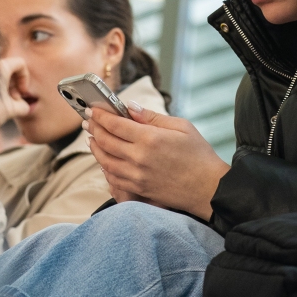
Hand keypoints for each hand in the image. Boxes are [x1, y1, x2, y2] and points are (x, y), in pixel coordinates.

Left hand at [0, 56, 30, 127]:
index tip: (21, 92)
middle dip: (13, 86)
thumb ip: (23, 106)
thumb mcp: (12, 111)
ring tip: (0, 106)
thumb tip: (24, 106)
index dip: (24, 78)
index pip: (19, 64)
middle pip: (5, 71)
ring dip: (0, 90)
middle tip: (13, 101)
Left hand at [85, 103, 229, 220]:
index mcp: (150, 138)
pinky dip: (104, 166)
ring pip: (104, 160)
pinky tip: (104, 159)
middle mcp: (139, 158)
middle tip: (88, 119)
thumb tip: (130, 108)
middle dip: (94, 127)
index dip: (101, 114)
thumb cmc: (199, 155)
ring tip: (92, 137)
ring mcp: (136, 176)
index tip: (93, 108)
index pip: (114, 124)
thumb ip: (152, 117)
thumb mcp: (181, 127)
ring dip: (95, 147)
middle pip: (105, 141)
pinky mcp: (137, 189)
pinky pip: (112, 177)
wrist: (208, 188)